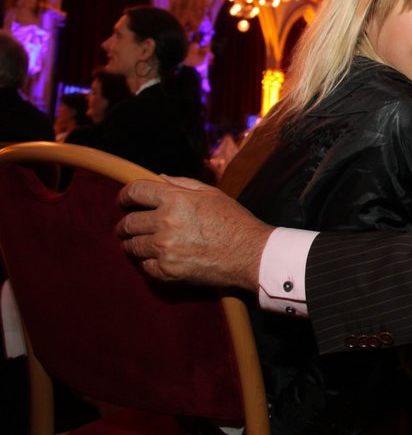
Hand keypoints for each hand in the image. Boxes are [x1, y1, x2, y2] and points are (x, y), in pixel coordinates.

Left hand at [117, 176, 272, 289]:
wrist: (250, 254)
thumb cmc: (234, 221)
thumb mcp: (212, 194)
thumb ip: (182, 184)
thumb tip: (159, 178)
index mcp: (176, 199)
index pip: (135, 191)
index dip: (124, 195)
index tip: (123, 201)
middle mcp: (165, 223)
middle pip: (128, 222)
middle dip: (125, 224)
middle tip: (127, 227)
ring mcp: (164, 249)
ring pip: (132, 246)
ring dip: (133, 244)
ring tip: (141, 244)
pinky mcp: (167, 271)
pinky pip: (144, 266)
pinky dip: (147, 262)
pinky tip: (157, 258)